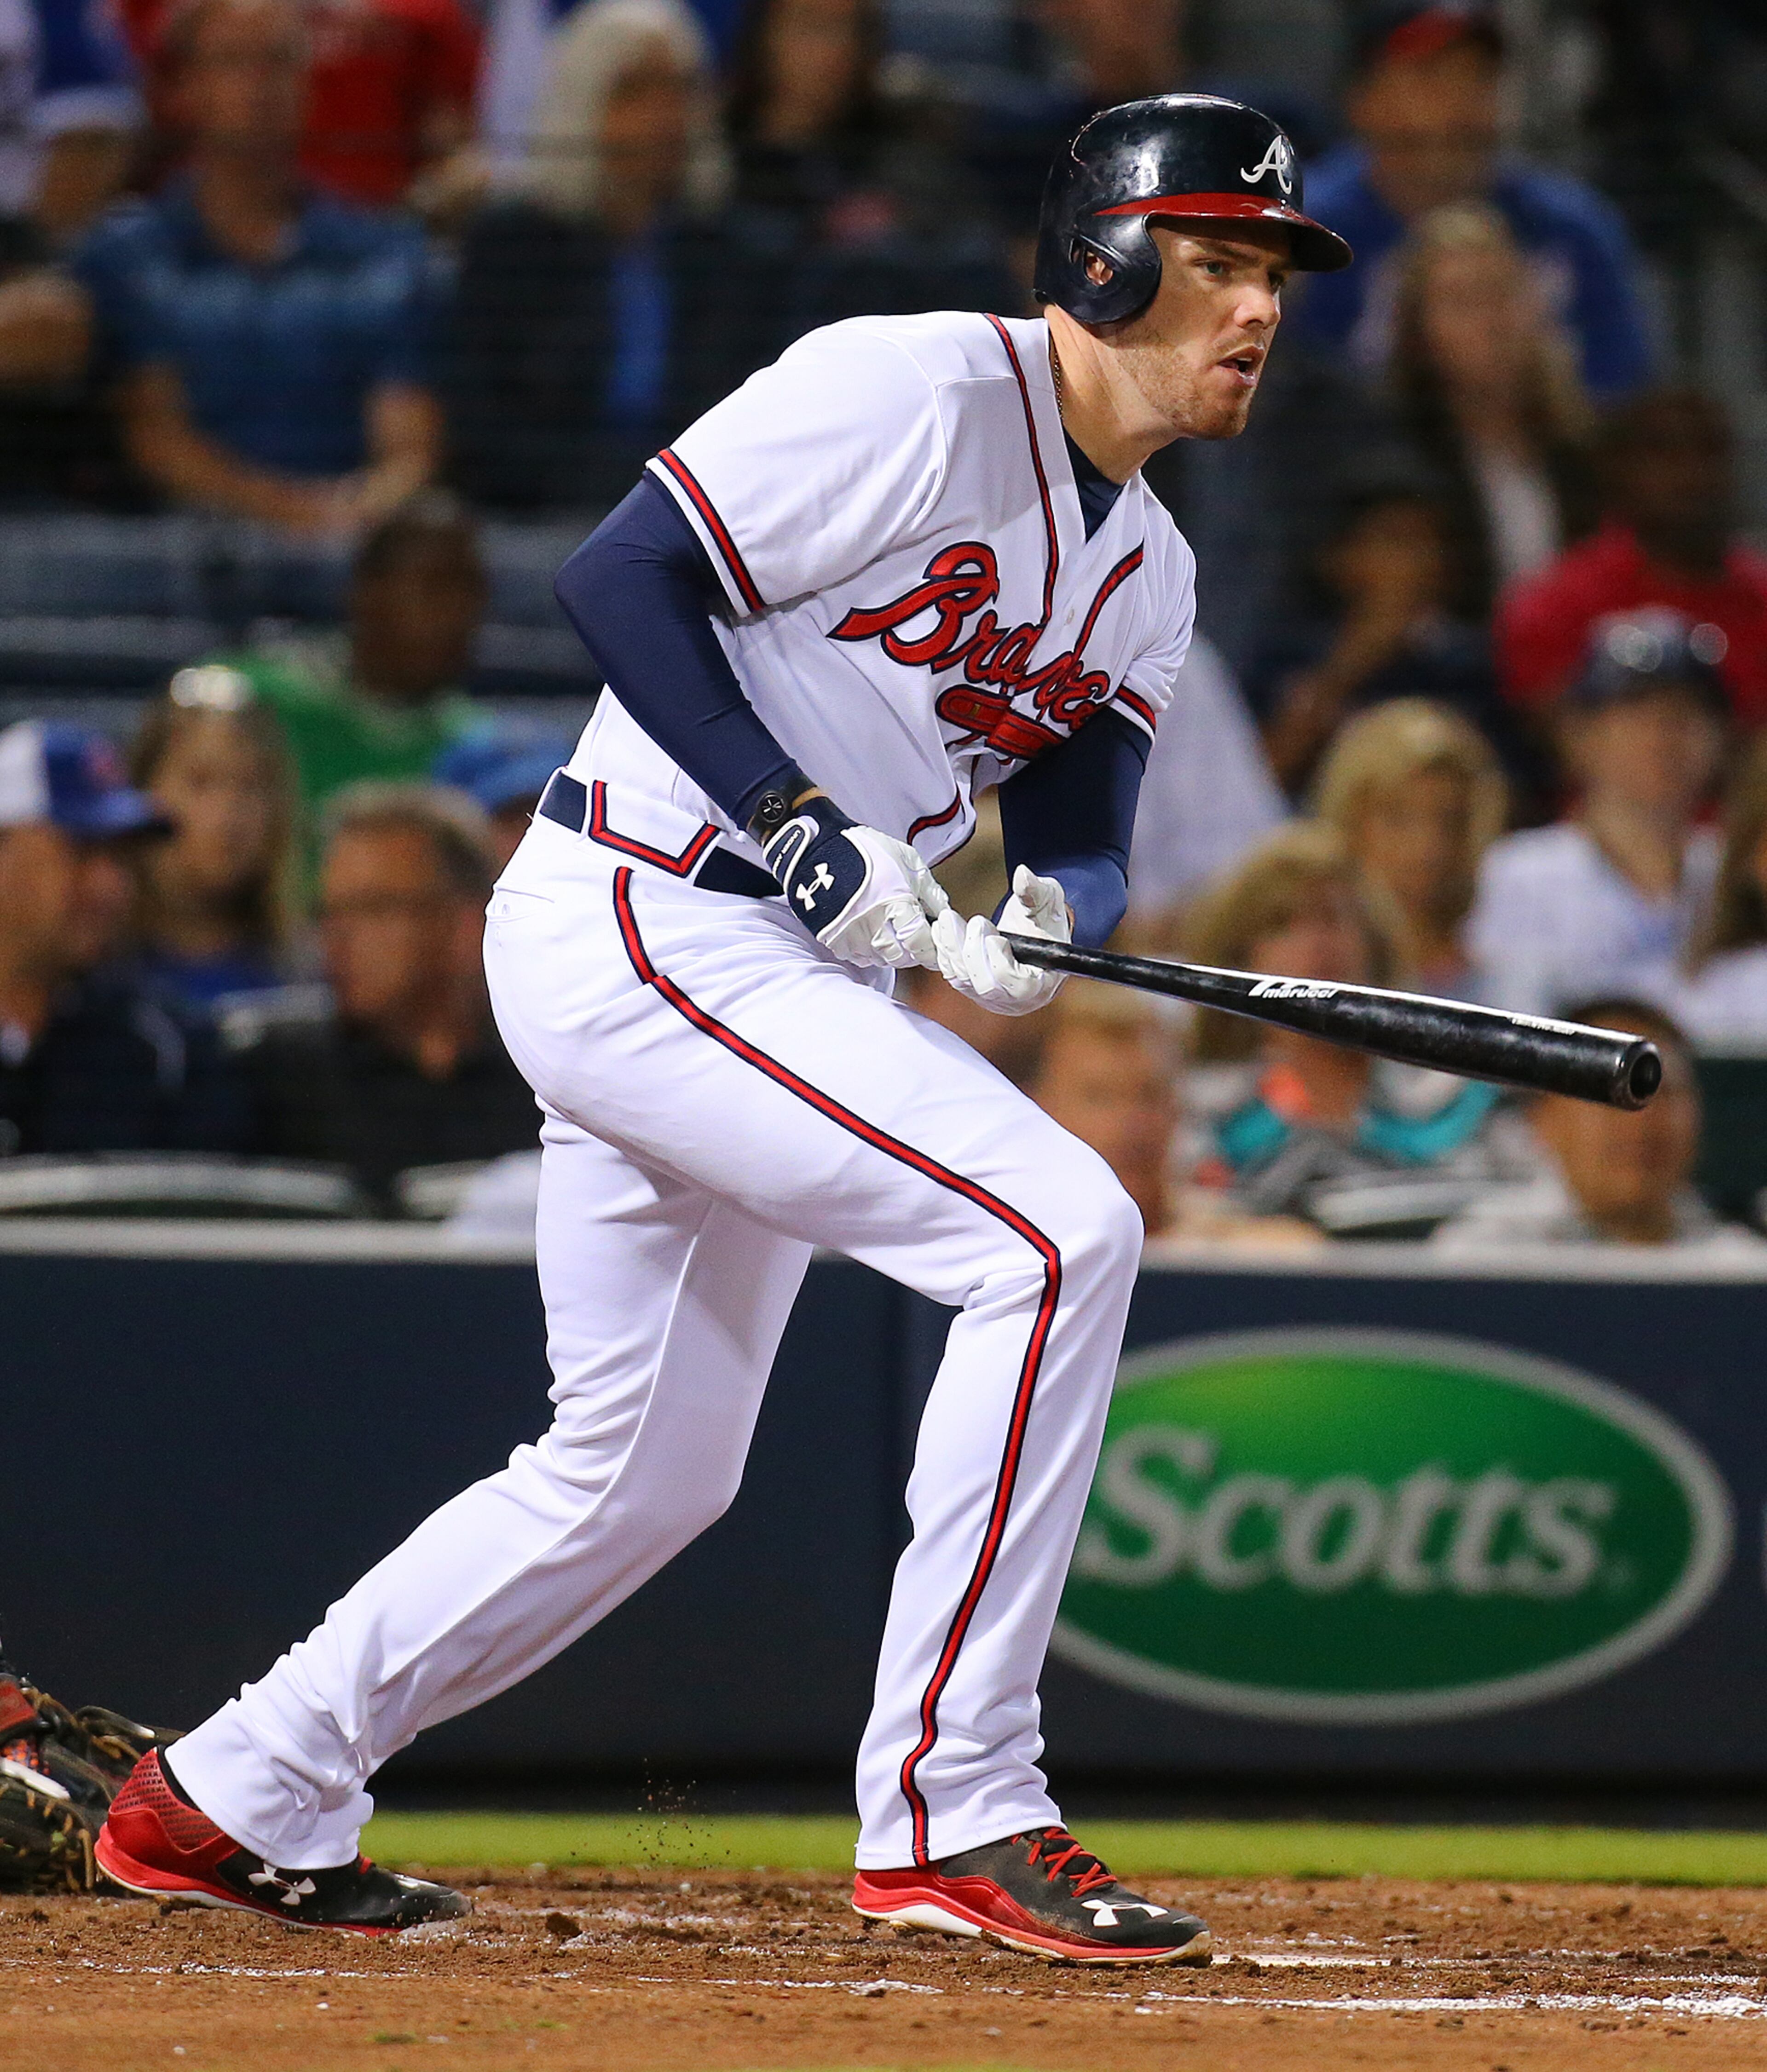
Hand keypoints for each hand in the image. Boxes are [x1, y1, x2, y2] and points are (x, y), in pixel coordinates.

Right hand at [761, 795, 947, 969]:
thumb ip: (929, 888)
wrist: (819, 847)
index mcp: (896, 903)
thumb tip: (944, 910)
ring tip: (893, 939)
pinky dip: (867, 953)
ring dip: (890, 954)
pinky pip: (856, 957)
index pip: (919, 943)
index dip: (929, 951)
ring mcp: (851, 933)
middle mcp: (874, 923)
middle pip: (900, 956)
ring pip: (878, 959)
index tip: (932, 951)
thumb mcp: (907, 859)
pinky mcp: (833, 937)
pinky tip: (870, 939)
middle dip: (911, 954)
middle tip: (913, 944)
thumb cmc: (865, 850)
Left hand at [932, 864, 1069, 1015]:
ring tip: (948, 920)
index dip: (1001, 962)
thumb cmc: (1044, 921)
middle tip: (970, 921)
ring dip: (952, 949)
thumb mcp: (1047, 901)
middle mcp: (1015, 998)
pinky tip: (941, 931)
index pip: (1018, 986)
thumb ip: (1035, 891)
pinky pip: (952, 976)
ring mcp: (991, 996)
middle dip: (971, 951)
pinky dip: (944, 953)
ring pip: (963, 981)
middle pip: (985, 985)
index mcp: (1041, 983)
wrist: (1032, 934)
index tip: (994, 934)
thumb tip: (1022, 875)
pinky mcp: (972, 989)